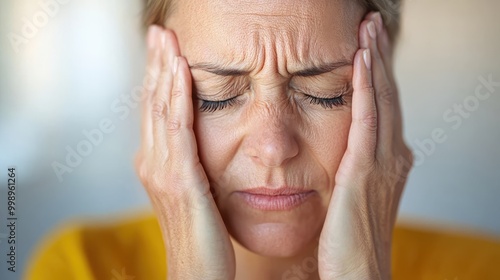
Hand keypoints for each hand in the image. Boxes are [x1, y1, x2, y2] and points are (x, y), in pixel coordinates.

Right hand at [134, 26, 234, 279]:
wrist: (197, 273)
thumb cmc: (200, 237)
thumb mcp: (192, 194)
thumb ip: (189, 166)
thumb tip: (194, 143)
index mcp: (157, 165)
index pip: (155, 112)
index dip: (158, 78)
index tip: (164, 50)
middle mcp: (153, 163)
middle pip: (152, 104)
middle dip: (156, 65)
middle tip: (160, 33)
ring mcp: (163, 170)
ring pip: (161, 109)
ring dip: (164, 72)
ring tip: (167, 41)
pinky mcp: (180, 179)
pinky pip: (178, 128)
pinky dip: (176, 97)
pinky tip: (180, 72)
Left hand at [318, 12, 412, 278]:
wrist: (357, 277)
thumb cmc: (349, 245)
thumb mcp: (353, 200)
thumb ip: (352, 174)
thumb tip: (344, 159)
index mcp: (386, 164)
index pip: (383, 108)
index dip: (377, 75)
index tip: (367, 46)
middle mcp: (391, 158)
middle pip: (388, 96)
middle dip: (380, 58)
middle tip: (373, 24)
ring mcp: (381, 164)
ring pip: (382, 100)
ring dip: (376, 62)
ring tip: (369, 29)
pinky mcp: (363, 171)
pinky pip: (366, 120)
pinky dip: (367, 88)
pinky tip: (361, 62)